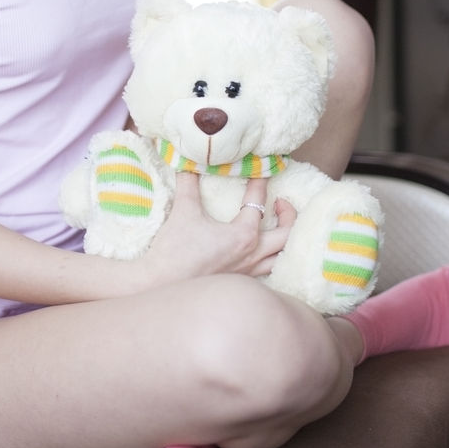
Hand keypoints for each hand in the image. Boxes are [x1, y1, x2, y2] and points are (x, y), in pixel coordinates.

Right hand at [139, 172, 296, 285]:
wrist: (160, 285)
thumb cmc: (175, 251)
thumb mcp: (184, 211)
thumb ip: (189, 183)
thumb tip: (189, 162)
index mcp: (244, 235)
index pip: (257, 202)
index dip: (260, 182)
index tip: (260, 169)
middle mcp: (252, 254)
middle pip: (286, 235)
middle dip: (289, 216)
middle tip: (281, 202)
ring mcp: (247, 272)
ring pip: (280, 257)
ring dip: (284, 241)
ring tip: (277, 228)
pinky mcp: (238, 281)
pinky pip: (266, 270)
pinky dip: (270, 258)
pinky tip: (260, 252)